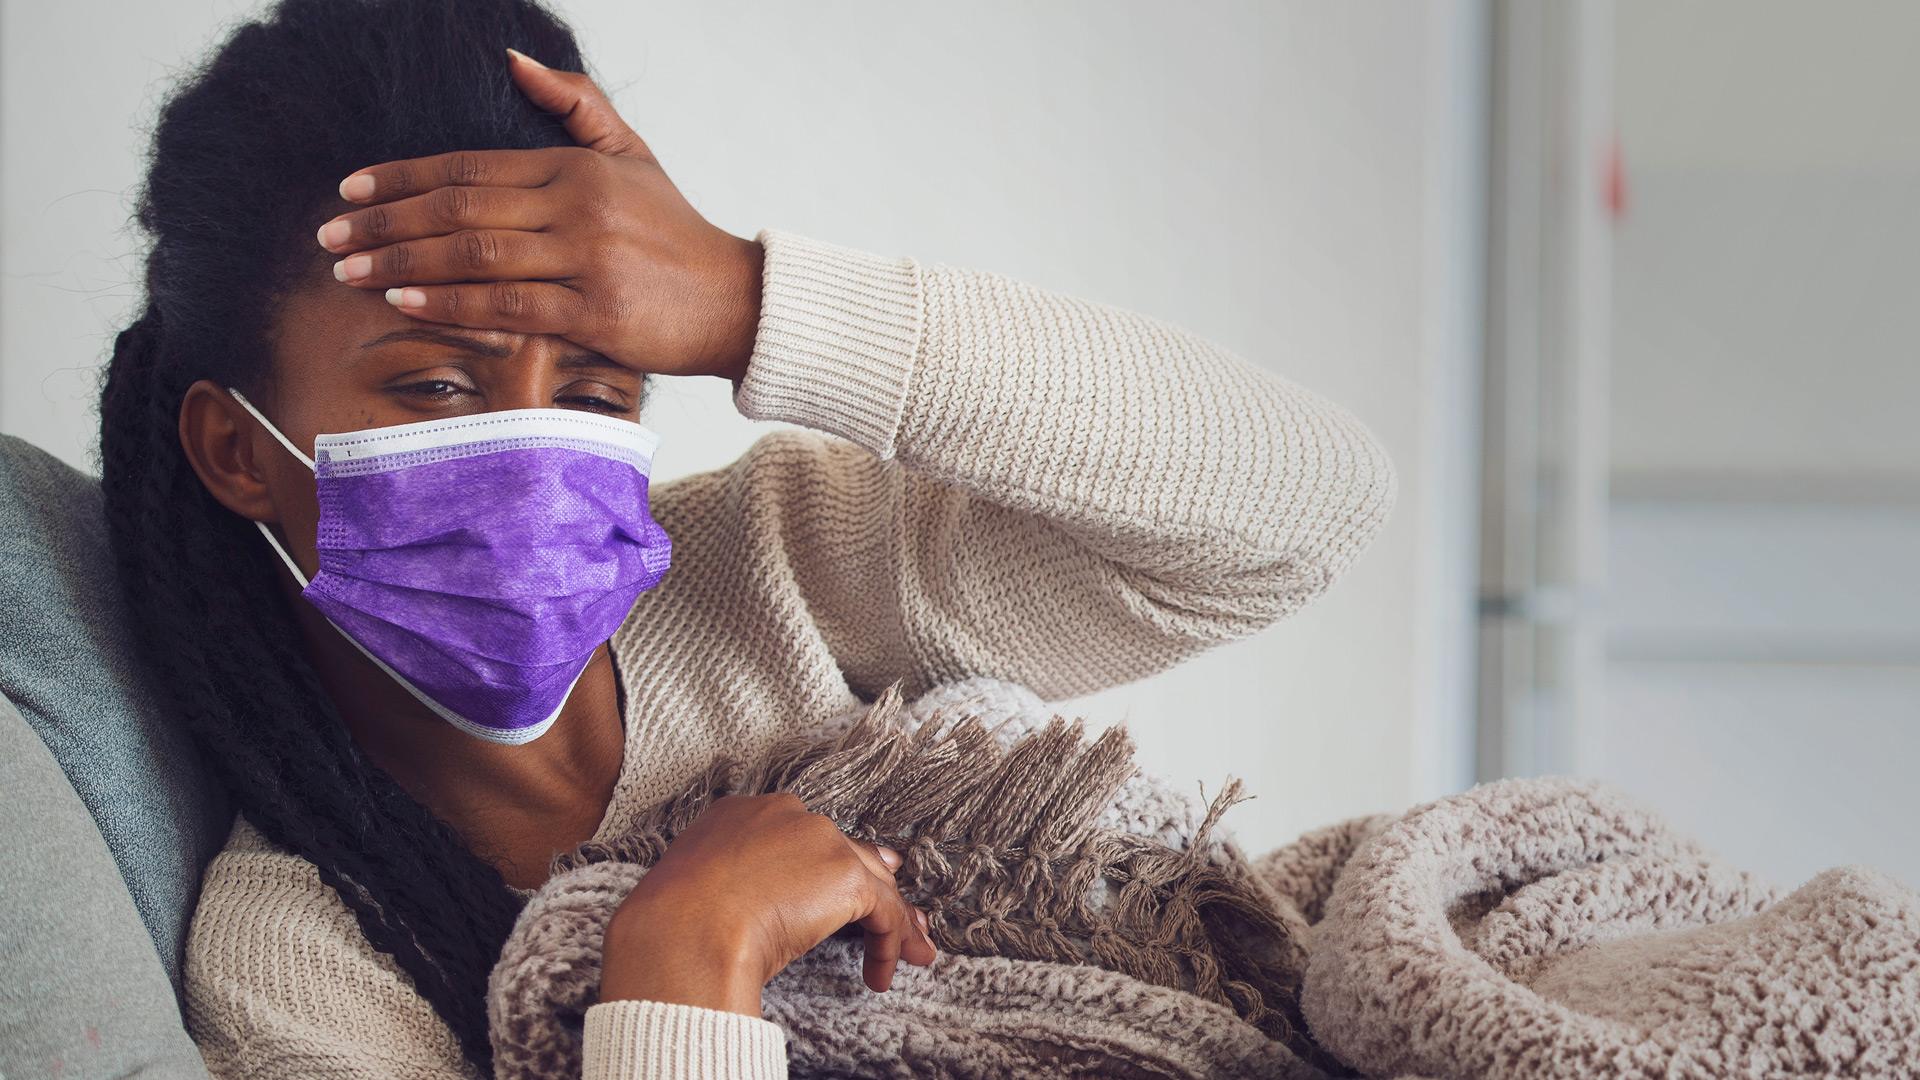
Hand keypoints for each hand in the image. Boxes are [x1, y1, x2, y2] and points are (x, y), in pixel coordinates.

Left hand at [314, 49, 762, 381]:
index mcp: (576, 167)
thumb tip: (510, 59)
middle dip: (384, 222)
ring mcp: (586, 260)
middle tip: (330, 237)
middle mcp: (577, 208)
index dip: (401, 175)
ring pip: (473, 256)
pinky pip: (506, 308)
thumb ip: (574, 104)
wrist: (735, 300)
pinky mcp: (595, 312)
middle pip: (459, 209)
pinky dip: (449, 303)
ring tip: (349, 272)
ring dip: (401, 261)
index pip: (468, 166)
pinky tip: (405, 299)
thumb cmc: (674, 234)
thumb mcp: (631, 154)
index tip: (349, 191)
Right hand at [598, 794, 937, 1015]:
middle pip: (845, 851)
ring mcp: (819, 840)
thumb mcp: (698, 892)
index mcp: (742, 814)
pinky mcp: (845, 874)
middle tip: (895, 918)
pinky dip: (890, 944)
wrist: (682, 932)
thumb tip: (764, 912)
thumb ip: (731, 887)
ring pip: (872, 880)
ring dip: (893, 923)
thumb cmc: (672, 926)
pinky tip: (880, 974)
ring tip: (905, 956)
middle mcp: (786, 814)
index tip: (842, 886)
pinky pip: (884, 911)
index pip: (802, 837)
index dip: (827, 863)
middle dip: (874, 885)